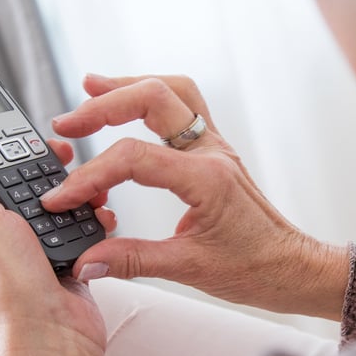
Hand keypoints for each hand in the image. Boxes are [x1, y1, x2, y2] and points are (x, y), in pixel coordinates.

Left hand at [0, 138, 117, 355]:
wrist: (52, 332)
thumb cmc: (9, 282)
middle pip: (12, 178)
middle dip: (35, 161)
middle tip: (55, 152)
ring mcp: (30, 243)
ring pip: (51, 198)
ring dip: (71, 187)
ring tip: (83, 185)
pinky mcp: (61, 255)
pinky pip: (78, 223)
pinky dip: (92, 216)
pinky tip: (98, 214)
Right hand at [42, 74, 349, 318]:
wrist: (293, 268)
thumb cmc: (256, 269)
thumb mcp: (189, 269)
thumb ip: (132, 260)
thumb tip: (86, 261)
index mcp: (206, 177)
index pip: (133, 158)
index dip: (89, 175)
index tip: (62, 197)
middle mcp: (211, 151)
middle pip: (154, 97)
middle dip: (104, 104)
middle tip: (66, 123)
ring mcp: (215, 146)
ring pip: (172, 90)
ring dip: (130, 86)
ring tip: (90, 90)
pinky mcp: (214, 152)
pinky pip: (183, 107)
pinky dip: (150, 99)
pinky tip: (127, 108)